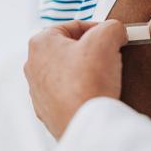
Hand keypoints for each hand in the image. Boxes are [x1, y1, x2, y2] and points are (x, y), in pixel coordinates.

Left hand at [24, 20, 127, 138]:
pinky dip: (83, 90)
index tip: (111, 36)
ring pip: (69, 71)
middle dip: (92, 50)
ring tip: (105, 76)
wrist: (86, 124)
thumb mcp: (107, 38)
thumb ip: (112, 26)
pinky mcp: (49, 111)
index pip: (73, 26)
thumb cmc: (88, 83)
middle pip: (70, 49)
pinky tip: (97, 93)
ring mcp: (39, 91)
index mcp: (41, 43)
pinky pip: (70, 93)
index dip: (97, 28)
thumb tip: (116, 31)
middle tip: (109, 55)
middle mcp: (34, 66)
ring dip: (88, 71)